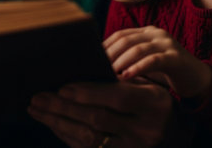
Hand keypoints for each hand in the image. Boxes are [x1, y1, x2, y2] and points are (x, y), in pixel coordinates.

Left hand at [29, 81, 172, 147]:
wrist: (175, 133)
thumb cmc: (151, 100)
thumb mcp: (144, 85)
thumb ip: (118, 81)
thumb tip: (77, 72)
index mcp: (153, 104)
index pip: (117, 98)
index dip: (89, 93)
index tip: (63, 88)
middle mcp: (146, 130)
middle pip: (98, 120)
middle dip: (64, 108)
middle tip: (39, 97)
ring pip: (90, 140)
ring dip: (59, 123)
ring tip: (37, 110)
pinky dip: (67, 137)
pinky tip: (53, 124)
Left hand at [103, 26, 211, 97]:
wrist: (199, 80)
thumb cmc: (166, 73)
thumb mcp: (146, 61)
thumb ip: (129, 58)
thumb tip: (101, 65)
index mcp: (146, 32)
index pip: (120, 34)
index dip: (105, 45)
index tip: (92, 58)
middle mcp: (155, 33)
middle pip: (126, 39)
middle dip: (110, 53)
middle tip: (96, 67)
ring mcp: (166, 43)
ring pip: (137, 48)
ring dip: (121, 61)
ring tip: (109, 72)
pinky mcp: (175, 57)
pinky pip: (153, 60)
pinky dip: (138, 68)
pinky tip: (126, 76)